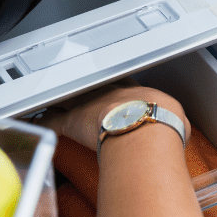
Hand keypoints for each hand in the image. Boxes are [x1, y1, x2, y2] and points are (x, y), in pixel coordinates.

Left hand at [39, 85, 188, 153]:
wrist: (144, 130)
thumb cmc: (163, 127)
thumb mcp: (178, 122)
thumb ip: (173, 123)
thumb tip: (179, 131)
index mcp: (137, 92)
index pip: (124, 85)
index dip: (118, 88)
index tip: (116, 90)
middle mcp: (110, 92)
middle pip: (93, 85)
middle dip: (87, 87)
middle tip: (80, 87)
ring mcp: (89, 104)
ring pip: (70, 96)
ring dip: (62, 98)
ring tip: (54, 98)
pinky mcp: (72, 121)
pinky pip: (54, 119)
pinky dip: (45, 120)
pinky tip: (38, 120)